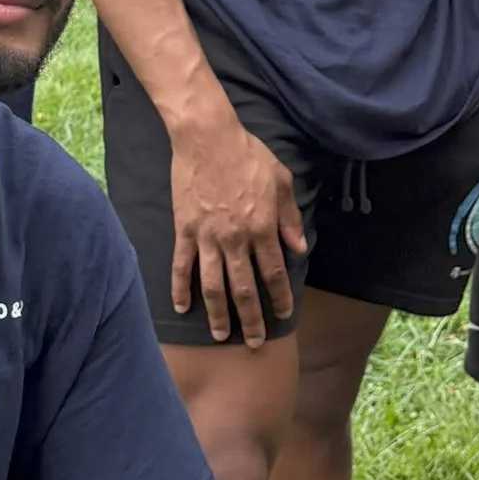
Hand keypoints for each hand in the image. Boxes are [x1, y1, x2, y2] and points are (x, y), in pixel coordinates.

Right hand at [168, 100, 307, 343]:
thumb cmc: (248, 155)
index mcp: (262, 226)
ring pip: (213, 285)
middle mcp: (236, 237)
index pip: (273, 272)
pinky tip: (181, 308)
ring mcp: (208, 236)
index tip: (283, 315)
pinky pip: (181, 265)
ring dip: (218, 314)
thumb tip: (298, 248)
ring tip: (221, 335)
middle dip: (252, 319)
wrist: (207, 137)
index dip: (279, 297)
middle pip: (244, 288)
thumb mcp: (281, 180)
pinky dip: (180, 288)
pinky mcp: (184, 230)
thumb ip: (290, 217)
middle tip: (254, 342)